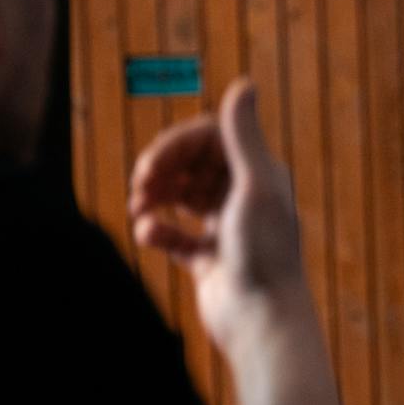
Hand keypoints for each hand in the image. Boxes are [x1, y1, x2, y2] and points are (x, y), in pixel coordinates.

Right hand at [130, 77, 306, 350]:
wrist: (261, 321)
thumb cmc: (263, 253)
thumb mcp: (255, 187)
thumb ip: (244, 136)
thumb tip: (244, 83)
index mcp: (259, 174)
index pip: (209, 139)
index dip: (177, 144)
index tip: (152, 164)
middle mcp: (244, 197)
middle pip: (192, 164)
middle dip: (163, 169)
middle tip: (140, 183)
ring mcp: (226, 228)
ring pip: (181, 197)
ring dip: (156, 196)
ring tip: (139, 207)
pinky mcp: (209, 259)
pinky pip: (176, 235)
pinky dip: (158, 230)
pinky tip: (148, 234)